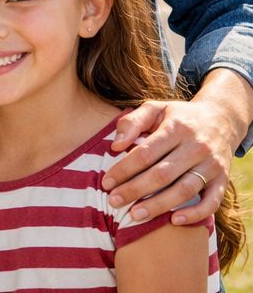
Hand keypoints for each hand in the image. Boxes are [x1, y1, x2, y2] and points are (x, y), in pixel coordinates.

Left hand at [103, 98, 231, 224]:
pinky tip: (174, 221)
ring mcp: (211, 165)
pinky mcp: (223, 180)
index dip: (124, 169)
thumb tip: (115, 145)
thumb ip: (132, 121)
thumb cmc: (179, 116)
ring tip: (135, 215)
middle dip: (135, 190)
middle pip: (162, 174)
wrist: (220, 119)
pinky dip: (194, 214)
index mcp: (176, 127)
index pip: (145, 153)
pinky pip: (211, 202)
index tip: (106, 182)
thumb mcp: (155, 108)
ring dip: (158, 206)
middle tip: (114, 201)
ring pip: (184, 190)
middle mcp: (196, 146)